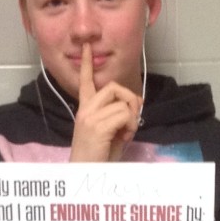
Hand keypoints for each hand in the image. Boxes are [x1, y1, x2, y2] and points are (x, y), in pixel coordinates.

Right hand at [69, 43, 142, 161]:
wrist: (85, 174)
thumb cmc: (98, 157)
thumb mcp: (109, 132)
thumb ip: (118, 116)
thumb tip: (134, 105)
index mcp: (85, 110)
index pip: (85, 82)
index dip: (88, 64)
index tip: (87, 46)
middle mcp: (85, 110)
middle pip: (114, 87)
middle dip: (130, 100)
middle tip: (132, 119)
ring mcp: (90, 117)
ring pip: (122, 102)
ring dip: (132, 118)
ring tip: (126, 133)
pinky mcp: (97, 126)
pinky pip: (125, 115)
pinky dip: (131, 126)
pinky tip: (125, 138)